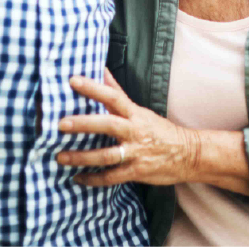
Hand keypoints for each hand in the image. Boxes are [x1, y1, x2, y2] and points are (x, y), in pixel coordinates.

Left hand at [56, 69, 199, 186]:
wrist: (187, 154)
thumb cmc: (158, 129)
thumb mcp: (139, 109)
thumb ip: (117, 92)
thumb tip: (101, 69)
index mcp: (134, 113)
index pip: (113, 96)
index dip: (93, 87)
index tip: (73, 80)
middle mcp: (135, 131)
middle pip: (107, 125)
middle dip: (83, 124)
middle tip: (61, 124)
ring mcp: (136, 153)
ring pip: (106, 155)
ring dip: (82, 157)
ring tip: (61, 156)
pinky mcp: (137, 172)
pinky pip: (112, 177)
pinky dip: (94, 179)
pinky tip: (78, 178)